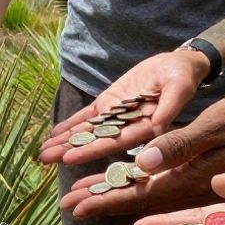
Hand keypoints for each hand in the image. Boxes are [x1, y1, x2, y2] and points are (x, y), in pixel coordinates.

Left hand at [38, 49, 207, 165]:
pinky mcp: (110, 105)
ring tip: (43, 152)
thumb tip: (159, 128)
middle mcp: (127, 128)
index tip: (70, 158)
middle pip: (95, 141)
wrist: (176, 65)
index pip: (115, 142)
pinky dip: (72, 124)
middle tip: (44, 159)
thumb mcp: (179, 87)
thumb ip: (169, 107)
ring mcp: (116, 117)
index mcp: (145, 129)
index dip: (93, 150)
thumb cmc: (182, 75)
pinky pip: (88, 117)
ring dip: (66, 141)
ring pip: (88, 131)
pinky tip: (55, 134)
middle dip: (70, 150)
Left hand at [56, 87, 224, 218]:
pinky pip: (165, 189)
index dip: (105, 201)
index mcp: (193, 181)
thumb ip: (179, 146)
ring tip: (85, 195)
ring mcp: (200, 186)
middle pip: (140, 202)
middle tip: (68, 204)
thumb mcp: (216, 125)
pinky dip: (139, 188)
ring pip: (150, 197)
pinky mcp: (205, 177)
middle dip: (103, 202)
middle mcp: (194, 190)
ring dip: (117, 196)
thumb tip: (140, 165)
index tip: (75, 207)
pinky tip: (125, 185)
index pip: (140, 197)